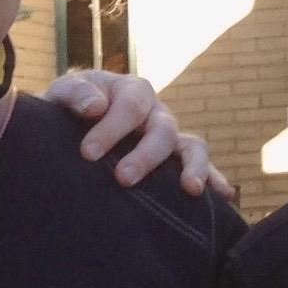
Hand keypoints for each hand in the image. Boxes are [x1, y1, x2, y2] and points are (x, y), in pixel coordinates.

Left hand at [43, 69, 239, 202]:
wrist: (70, 127)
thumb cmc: (68, 109)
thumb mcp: (63, 93)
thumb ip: (74, 94)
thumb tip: (96, 107)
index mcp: (132, 90)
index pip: (130, 107)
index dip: (111, 129)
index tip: (87, 154)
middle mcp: (156, 112)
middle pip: (162, 130)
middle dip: (144, 156)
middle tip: (122, 179)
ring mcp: (170, 137)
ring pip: (192, 146)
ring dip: (193, 167)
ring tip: (190, 189)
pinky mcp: (175, 161)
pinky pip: (202, 167)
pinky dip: (215, 179)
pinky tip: (223, 196)